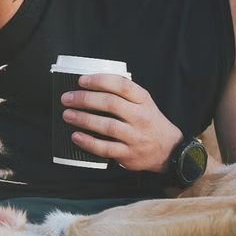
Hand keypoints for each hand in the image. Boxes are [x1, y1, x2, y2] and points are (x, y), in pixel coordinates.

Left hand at [62, 73, 182, 173]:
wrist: (168, 149)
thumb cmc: (149, 122)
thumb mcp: (143, 103)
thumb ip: (123, 94)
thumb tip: (90, 85)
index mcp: (143, 100)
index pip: (122, 85)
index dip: (100, 81)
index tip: (81, 81)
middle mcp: (141, 117)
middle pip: (111, 104)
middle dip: (85, 99)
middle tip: (67, 98)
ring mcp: (135, 136)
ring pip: (108, 126)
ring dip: (84, 119)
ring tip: (67, 115)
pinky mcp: (129, 154)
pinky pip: (106, 148)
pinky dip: (89, 142)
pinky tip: (76, 136)